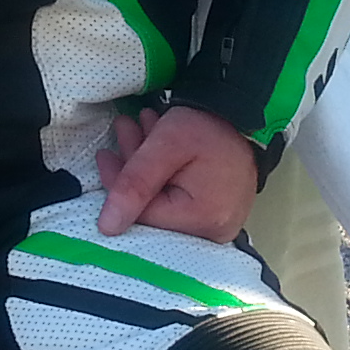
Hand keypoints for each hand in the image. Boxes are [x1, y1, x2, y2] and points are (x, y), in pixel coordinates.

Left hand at [95, 103, 257, 241]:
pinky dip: (161, 178)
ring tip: (137, 130)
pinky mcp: (215, 218)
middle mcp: (214, 233)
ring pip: (162, 206)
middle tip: (123, 132)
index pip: (143, 214)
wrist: (244, 116)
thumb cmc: (210, 127)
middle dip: (131, 172)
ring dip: (144, 170)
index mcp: (204, 219)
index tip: (104, 155)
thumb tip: (106, 227)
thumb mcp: (167, 145)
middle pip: (152, 212)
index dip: (118, 186)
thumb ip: (135, 183)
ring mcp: (217, 228)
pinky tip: (152, 149)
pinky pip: (177, 204)